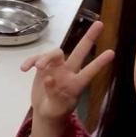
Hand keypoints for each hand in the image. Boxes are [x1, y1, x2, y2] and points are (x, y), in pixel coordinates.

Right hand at [20, 21, 113, 136]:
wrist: (45, 112)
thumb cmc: (55, 112)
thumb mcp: (55, 108)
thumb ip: (53, 94)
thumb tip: (49, 77)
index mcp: (76, 84)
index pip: (89, 72)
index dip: (99, 63)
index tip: (111, 53)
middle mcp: (68, 72)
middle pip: (79, 52)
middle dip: (89, 38)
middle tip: (99, 24)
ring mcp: (56, 68)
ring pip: (55, 54)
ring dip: (45, 57)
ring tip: (37, 67)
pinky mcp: (43, 68)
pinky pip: (37, 59)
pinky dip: (30, 61)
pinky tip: (24, 69)